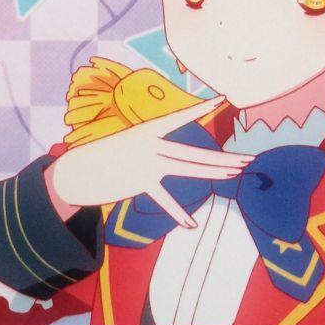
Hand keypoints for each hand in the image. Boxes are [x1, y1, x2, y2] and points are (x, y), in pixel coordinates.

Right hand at [45, 95, 253, 228]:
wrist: (76, 171)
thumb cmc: (104, 155)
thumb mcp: (130, 144)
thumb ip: (154, 150)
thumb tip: (174, 161)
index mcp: (147, 130)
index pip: (180, 117)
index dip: (202, 108)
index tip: (223, 99)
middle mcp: (151, 145)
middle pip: (195, 153)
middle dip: (224, 158)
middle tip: (248, 159)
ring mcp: (147, 165)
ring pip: (188, 170)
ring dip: (214, 173)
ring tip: (235, 174)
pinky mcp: (140, 184)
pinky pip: (164, 200)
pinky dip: (177, 214)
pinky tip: (192, 225)